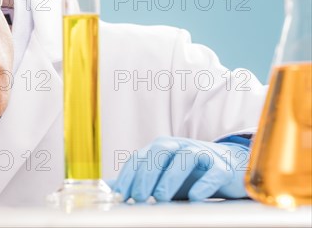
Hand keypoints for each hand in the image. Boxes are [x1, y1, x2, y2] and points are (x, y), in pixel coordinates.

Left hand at [109, 136, 249, 201]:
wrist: (233, 168)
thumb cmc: (193, 174)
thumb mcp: (163, 177)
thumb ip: (139, 180)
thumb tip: (111, 188)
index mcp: (164, 148)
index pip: (141, 157)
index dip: (129, 175)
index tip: (121, 194)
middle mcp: (182, 146)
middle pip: (160, 151)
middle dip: (147, 174)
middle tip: (139, 196)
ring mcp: (204, 154)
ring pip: (186, 157)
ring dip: (170, 177)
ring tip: (161, 197)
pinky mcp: (224, 167)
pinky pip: (214, 172)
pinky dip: (204, 184)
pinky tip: (194, 197)